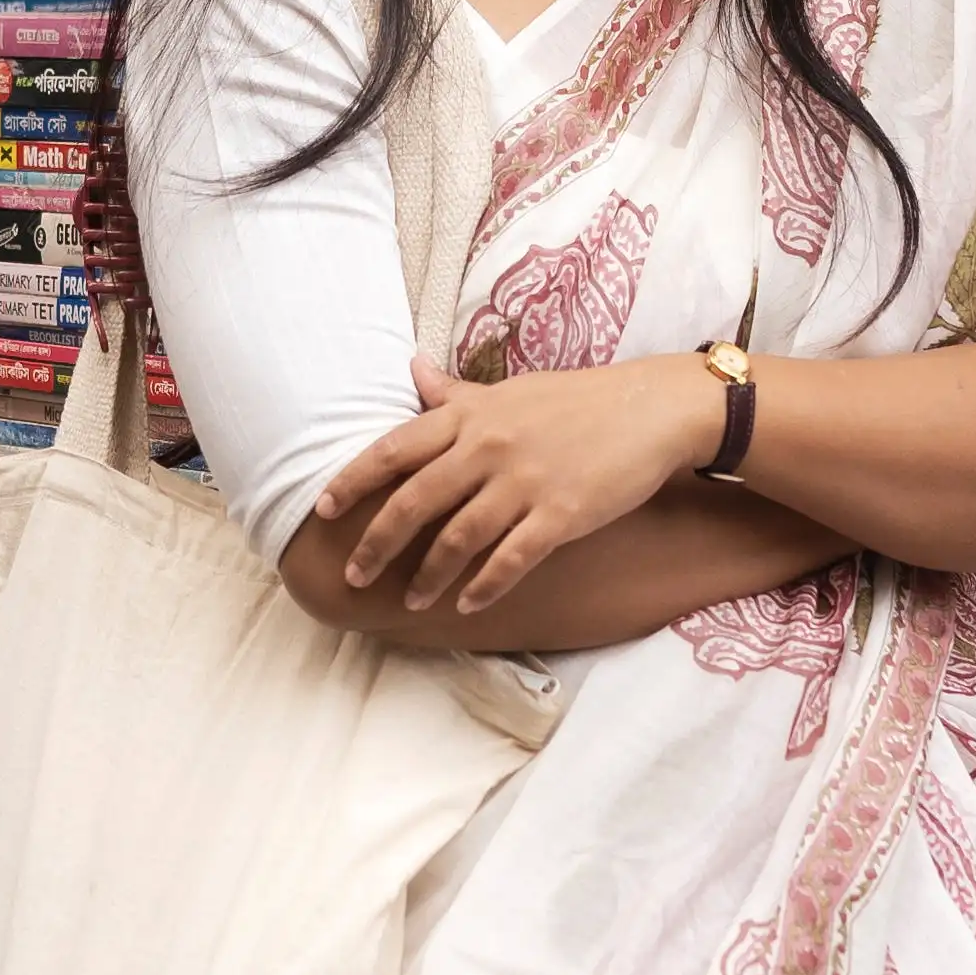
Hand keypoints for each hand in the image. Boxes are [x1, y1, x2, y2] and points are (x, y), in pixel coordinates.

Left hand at [313, 350, 718, 617]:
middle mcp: (489, 446)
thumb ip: (457, 393)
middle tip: (355, 575)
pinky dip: (483, 586)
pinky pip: (510, 559)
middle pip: (414, 501)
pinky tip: (466, 604)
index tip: (324, 510)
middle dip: (377, 543)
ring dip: (428, 575)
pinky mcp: (561, 514)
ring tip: (411, 600)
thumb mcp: (511, 389)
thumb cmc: (579, 399)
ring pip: (457, 538)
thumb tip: (412, 370)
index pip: (395, 448)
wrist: (652, 409)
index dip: (354, 481)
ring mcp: (524, 481)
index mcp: (472, 414)